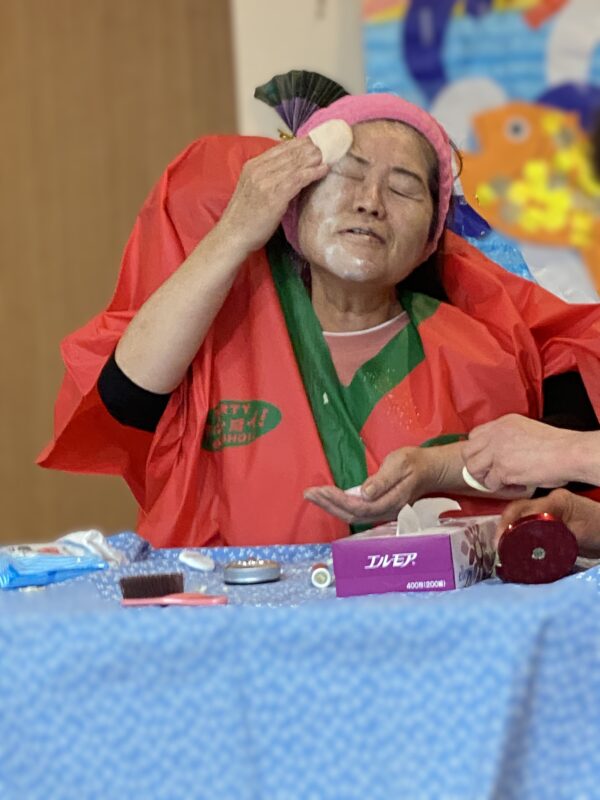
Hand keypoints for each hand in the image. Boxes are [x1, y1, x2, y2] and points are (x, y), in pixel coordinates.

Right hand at [218, 137, 328, 256]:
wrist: (233, 236)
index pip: (279, 148)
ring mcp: (266, 181)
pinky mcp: (274, 195)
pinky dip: (313, 172)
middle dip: (310, 148)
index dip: (299, 143)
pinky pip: (298, 178)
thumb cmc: (245, 219)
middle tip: (328, 145)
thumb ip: (267, 178)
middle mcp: (258, 169)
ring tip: (329, 154)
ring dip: (314, 158)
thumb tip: (289, 173)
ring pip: (295, 163)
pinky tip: (324, 169)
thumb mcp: (253, 190)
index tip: (314, 142)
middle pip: (289, 152)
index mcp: (252, 166)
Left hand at [304, 447, 438, 524]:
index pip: (360, 506)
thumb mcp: (400, 464)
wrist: (429, 470)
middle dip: (328, 504)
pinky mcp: (378, 508)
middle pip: (352, 514)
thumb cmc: (414, 463)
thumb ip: (383, 480)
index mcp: (390, 501)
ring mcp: (382, 512)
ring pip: (352, 515)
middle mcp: (385, 511)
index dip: (338, 500)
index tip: (321, 490)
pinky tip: (327, 500)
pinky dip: (338, 506)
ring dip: (330, 506)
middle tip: (309, 493)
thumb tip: (365, 493)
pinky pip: (355, 511)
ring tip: (312, 496)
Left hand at [462, 414, 580, 490]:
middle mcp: (496, 435)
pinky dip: (501, 488)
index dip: (478, 450)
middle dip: (475, 465)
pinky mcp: (502, 469)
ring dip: (484, 478)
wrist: (568, 452)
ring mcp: (497, 451)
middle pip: (467, 451)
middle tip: (488, 473)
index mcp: (503, 423)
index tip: (485, 459)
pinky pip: (490, 483)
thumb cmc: (556, 444)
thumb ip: (509, 437)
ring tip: (500, 481)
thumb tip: (501, 452)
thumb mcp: (526, 429)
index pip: (474, 435)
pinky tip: (514, 486)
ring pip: (473, 468)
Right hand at [498, 489, 599, 558]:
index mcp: (555, 501)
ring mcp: (548, 509)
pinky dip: (517, 533)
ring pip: (520, 516)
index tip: (498, 541)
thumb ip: (555, 537)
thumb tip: (528, 546)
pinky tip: (512, 546)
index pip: (524, 508)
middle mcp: (548, 501)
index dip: (508, 523)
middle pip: (518, 510)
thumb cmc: (597, 530)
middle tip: (496, 546)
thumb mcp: (578, 534)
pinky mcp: (549, 520)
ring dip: (508, 530)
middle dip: (503, 526)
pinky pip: (528, 523)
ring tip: (500, 548)